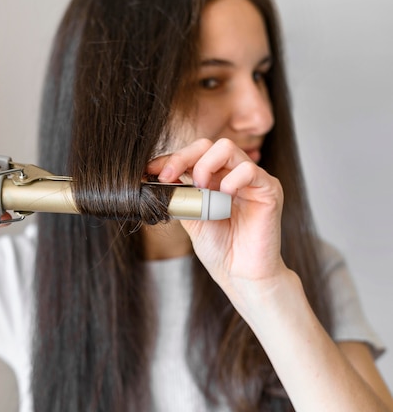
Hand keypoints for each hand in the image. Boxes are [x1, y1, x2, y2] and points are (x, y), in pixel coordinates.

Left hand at [147, 138, 290, 307]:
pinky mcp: (269, 189)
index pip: (192, 155)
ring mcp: (252, 180)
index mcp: (214, 179)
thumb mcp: (190, 218)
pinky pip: (249, 170)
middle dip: (182, 157)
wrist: (239, 275)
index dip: (171, 159)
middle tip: (168, 177)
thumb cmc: (219, 249)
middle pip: (207, 145)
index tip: (150, 171)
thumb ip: (179, 196)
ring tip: (200, 190)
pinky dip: (231, 180)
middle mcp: (232, 174)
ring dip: (205, 166)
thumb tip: (153, 178)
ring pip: (226, 148)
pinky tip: (224, 198)